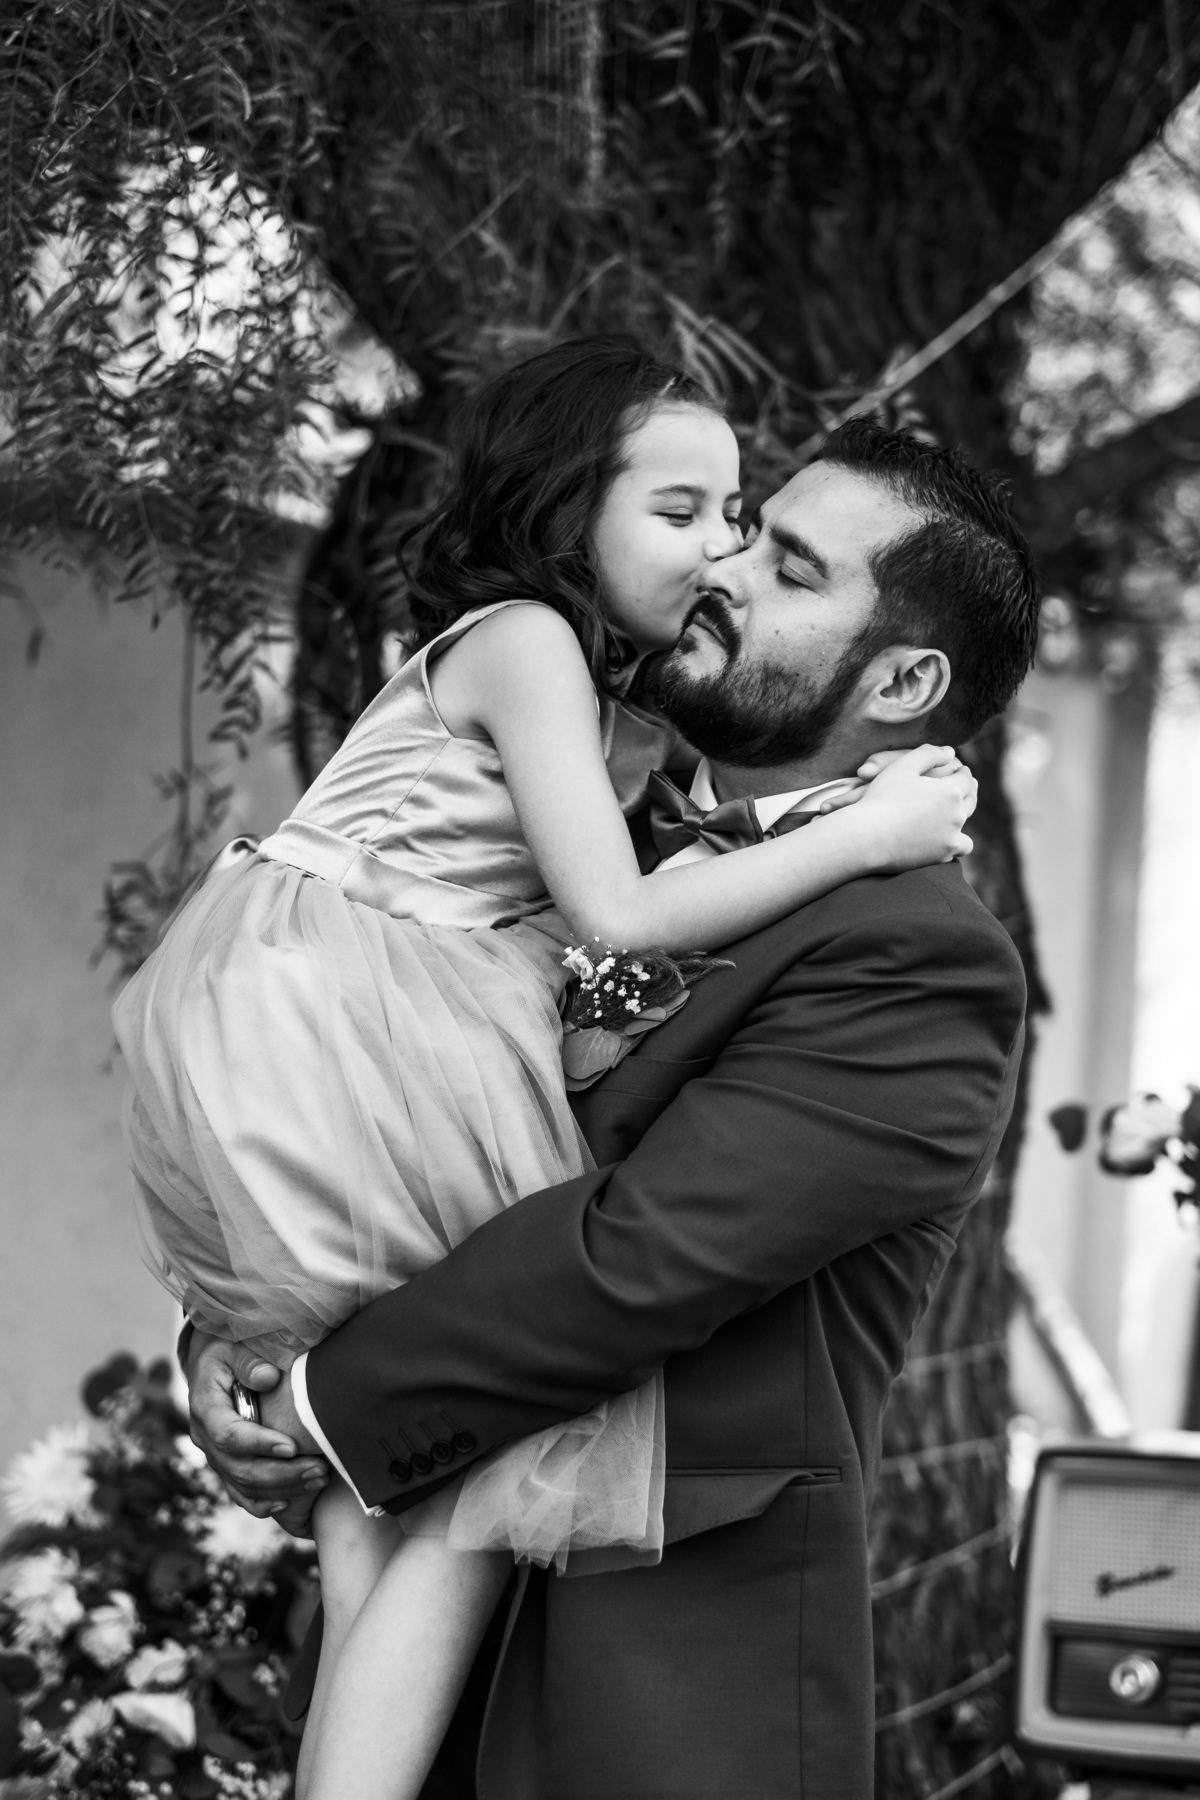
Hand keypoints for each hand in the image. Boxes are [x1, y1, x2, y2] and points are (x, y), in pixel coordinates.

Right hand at [186, 1333, 328, 1531]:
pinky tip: (289, 1502)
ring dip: (282, 1488)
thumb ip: (249, 1360)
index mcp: (205, 1406)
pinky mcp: (225, 1465)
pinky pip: (240, 1494)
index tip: (293, 1445)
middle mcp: (205, 1437)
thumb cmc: (229, 1349)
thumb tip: (268, 1377)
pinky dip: (262, 1503)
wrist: (211, 1362)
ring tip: (319, 1479)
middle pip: (239, 1468)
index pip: (228, 1435)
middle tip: (319, 1468)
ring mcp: (214, 1455)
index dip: (259, 1444)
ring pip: (243, 1485)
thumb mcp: (234, 1345)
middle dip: (281, 1473)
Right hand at [843, 742, 975, 868]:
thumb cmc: (881, 798)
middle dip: (967, 792)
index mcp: (950, 791)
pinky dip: (955, 843)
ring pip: (964, 826)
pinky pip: (958, 848)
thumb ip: (929, 754)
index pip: (964, 778)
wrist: (867, 836)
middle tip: (962, 788)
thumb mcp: (902, 766)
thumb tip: (950, 752)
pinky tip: (947, 839)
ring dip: (961, 818)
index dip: (962, 772)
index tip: (959, 770)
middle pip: (969, 801)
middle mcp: (956, 815)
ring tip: (953, 815)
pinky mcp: (942, 856)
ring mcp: (951, 837)